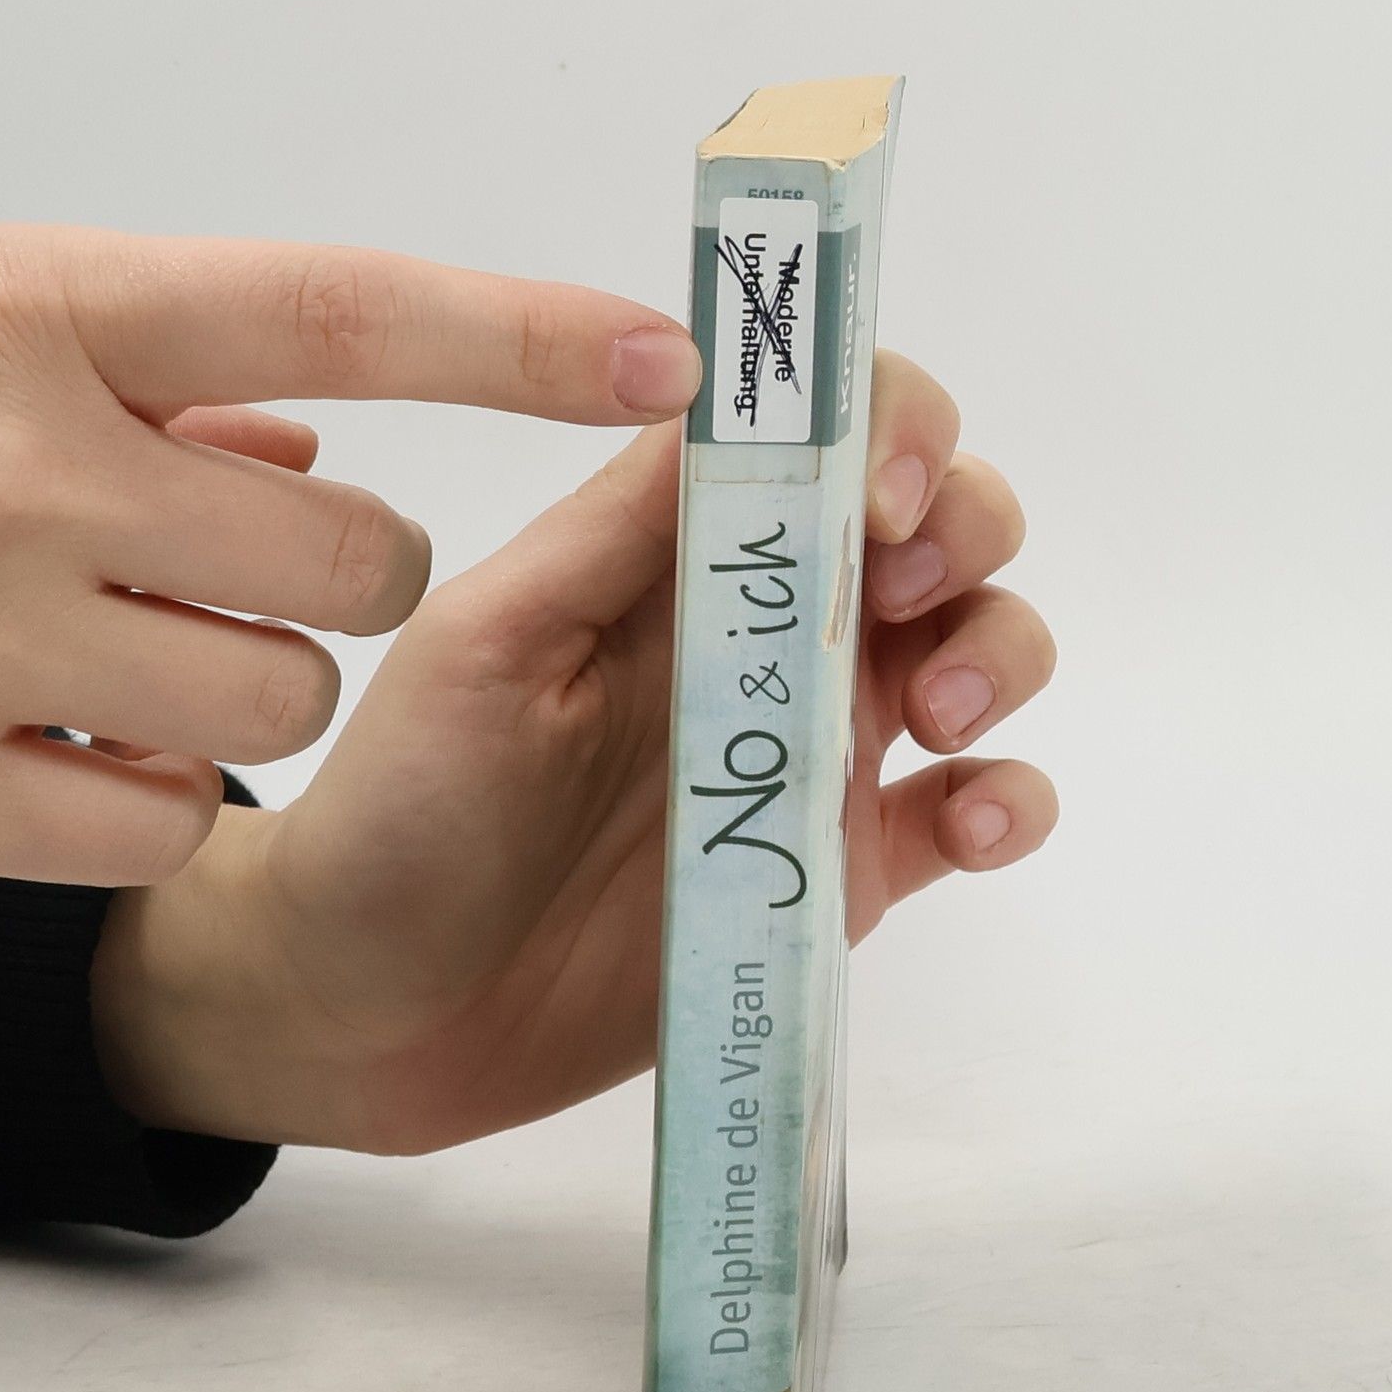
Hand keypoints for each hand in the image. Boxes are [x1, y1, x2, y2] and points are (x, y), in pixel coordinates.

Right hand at [0, 228, 699, 878]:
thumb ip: (143, 379)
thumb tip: (312, 443)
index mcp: (28, 305)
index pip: (344, 308)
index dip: (529, 337)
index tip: (674, 359)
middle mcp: (19, 462)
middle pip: (357, 564)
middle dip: (347, 586)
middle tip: (248, 579)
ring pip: (282, 706)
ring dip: (251, 698)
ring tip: (120, 664)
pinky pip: (168, 823)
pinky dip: (154, 802)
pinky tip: (62, 756)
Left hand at [96, 355, 1057, 1151]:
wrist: (380, 1006)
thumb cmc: (408, 806)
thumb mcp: (492, 642)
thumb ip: (617, 529)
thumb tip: (731, 384)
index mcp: (675, 556)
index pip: (823, 434)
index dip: (884, 427)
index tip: (873, 501)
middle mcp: (765, 633)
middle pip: (935, 523)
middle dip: (964, 524)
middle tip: (902, 597)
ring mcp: (812, 751)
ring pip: (982, 646)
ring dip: (1004, 647)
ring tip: (940, 712)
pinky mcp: (841, 870)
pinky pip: (972, 809)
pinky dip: (1011, 796)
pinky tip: (975, 819)